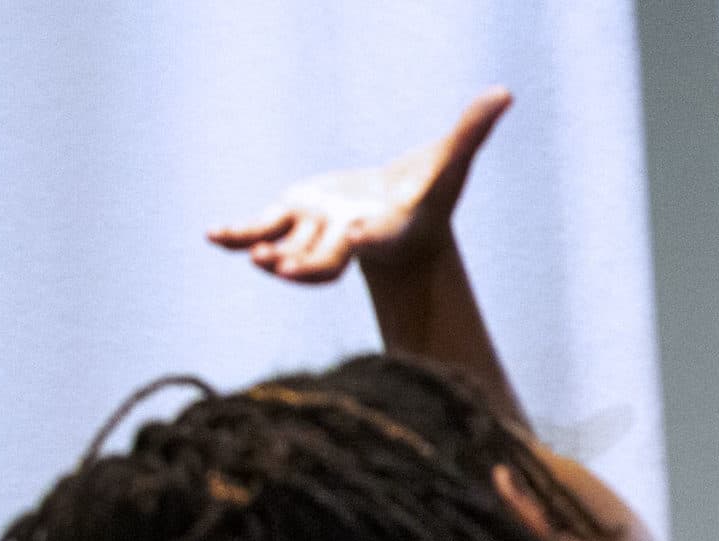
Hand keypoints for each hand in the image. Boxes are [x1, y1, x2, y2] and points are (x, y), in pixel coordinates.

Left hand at [207, 88, 511, 281]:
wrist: (400, 227)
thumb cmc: (429, 195)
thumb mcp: (451, 164)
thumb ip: (472, 132)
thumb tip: (505, 93)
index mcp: (384, 228)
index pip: (376, 235)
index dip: (366, 238)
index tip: (357, 240)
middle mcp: (347, 237)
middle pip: (327, 258)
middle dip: (308, 266)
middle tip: (283, 270)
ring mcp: (317, 231)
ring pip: (291, 249)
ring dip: (271, 256)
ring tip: (254, 257)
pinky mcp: (292, 218)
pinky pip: (261, 228)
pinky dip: (237, 236)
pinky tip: (213, 236)